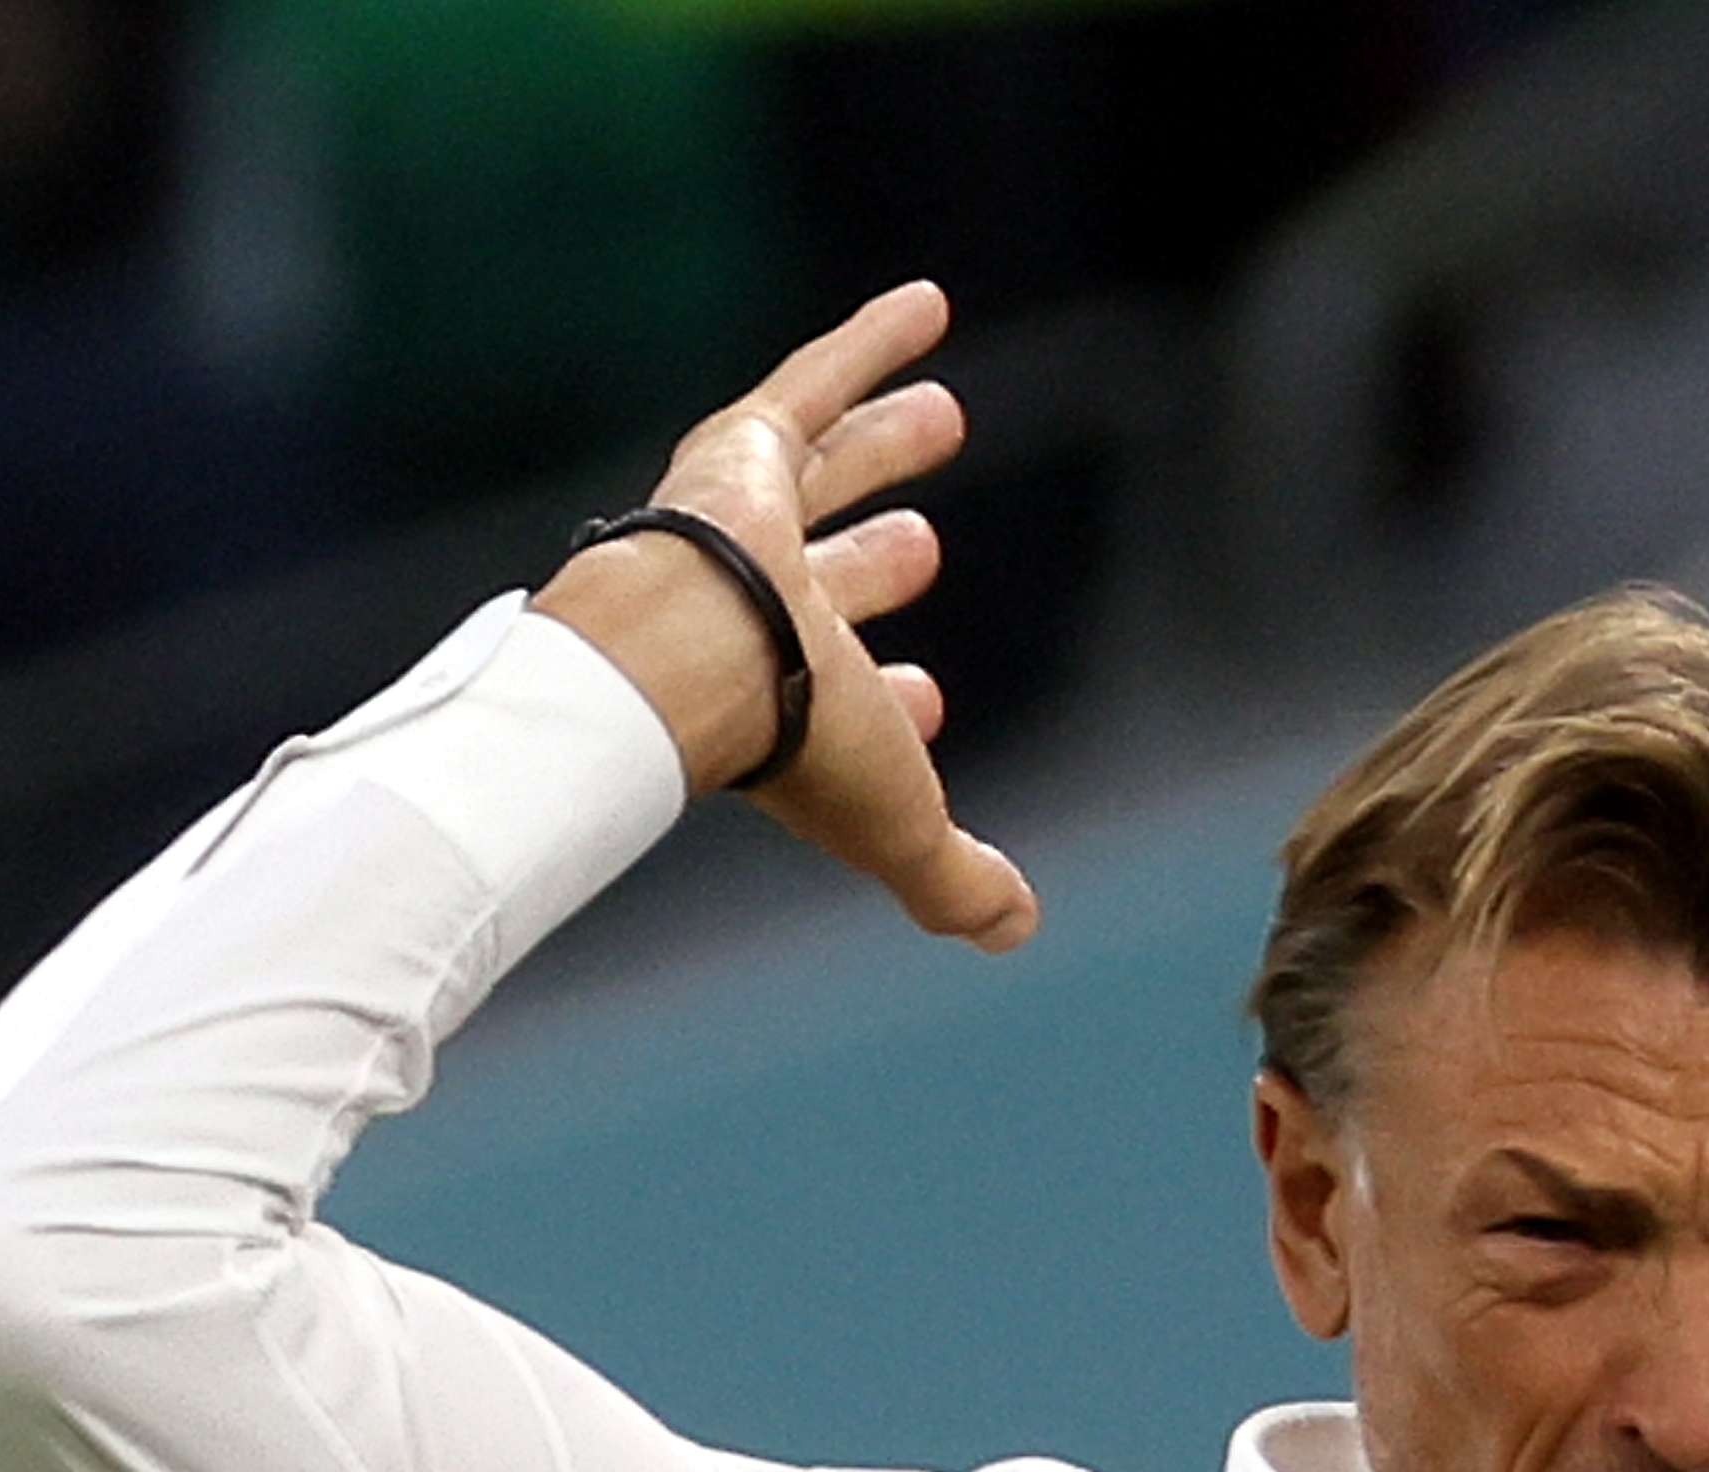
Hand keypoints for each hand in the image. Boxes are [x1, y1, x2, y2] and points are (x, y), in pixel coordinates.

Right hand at [539, 282, 1040, 951]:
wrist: (691, 658)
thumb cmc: (791, 748)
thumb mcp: (899, 828)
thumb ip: (954, 884)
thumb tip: (1016, 929)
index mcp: (786, 704)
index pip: (843, 698)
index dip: (886, 704)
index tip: (921, 701)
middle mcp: (761, 610)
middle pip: (829, 575)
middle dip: (874, 564)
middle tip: (924, 548)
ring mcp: (745, 525)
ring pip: (825, 470)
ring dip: (882, 445)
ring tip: (947, 416)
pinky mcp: (742, 449)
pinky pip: (815, 380)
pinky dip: (870, 343)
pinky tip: (930, 305)